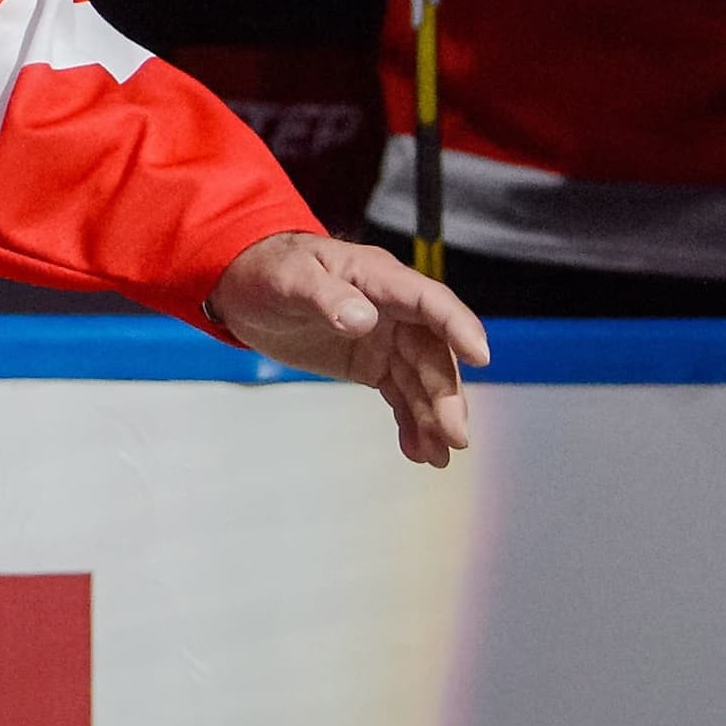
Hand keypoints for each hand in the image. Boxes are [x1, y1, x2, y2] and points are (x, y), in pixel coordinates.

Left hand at [209, 232, 487, 467]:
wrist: (246, 287)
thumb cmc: (269, 270)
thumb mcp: (289, 279)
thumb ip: (325, 296)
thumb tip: (363, 318)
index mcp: (378, 278)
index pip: (428, 301)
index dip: (457, 325)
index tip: (479, 356)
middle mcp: (392, 309)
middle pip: (431, 352)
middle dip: (447, 393)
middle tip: (456, 434)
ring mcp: (385, 338)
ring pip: (421, 379)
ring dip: (434, 417)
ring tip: (441, 456)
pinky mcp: (372, 363)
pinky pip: (400, 393)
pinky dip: (412, 422)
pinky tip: (418, 451)